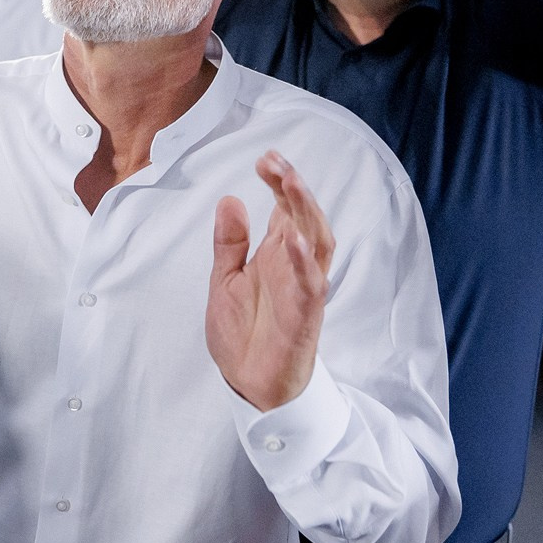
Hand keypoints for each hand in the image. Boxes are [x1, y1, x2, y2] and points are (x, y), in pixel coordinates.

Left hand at [206, 153, 334, 410]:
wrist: (248, 384)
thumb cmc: (244, 333)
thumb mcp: (224, 280)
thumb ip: (229, 243)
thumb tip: (230, 199)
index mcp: (276, 256)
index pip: (285, 210)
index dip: (279, 183)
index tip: (265, 159)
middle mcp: (294, 267)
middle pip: (304, 218)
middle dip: (294, 188)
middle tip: (277, 162)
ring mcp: (302, 290)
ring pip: (318, 243)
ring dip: (307, 213)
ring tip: (292, 184)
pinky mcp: (305, 316)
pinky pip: (311, 286)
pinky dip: (306, 263)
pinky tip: (296, 241)